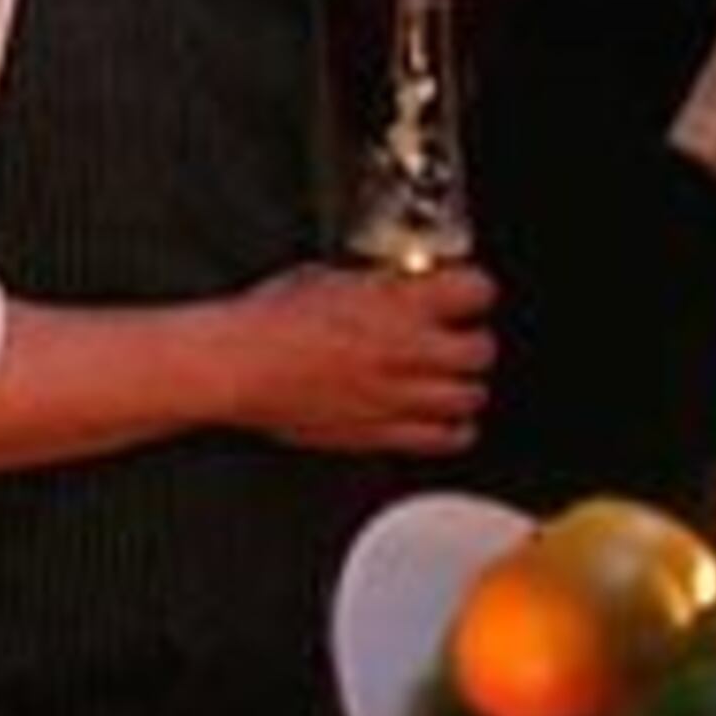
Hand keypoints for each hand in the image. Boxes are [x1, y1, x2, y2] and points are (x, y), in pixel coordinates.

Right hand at [221, 261, 496, 456]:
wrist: (234, 365)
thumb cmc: (265, 322)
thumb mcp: (324, 276)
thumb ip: (371, 285)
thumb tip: (388, 284)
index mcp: (395, 303)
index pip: (476, 290)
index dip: (473, 288)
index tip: (465, 291)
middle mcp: (406, 351)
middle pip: (480, 350)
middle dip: (470, 341)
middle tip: (456, 336)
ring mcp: (396, 395)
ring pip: (469, 396)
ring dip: (462, 385)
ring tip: (447, 377)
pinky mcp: (380, 432)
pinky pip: (444, 438)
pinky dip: (452, 428)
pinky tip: (441, 417)